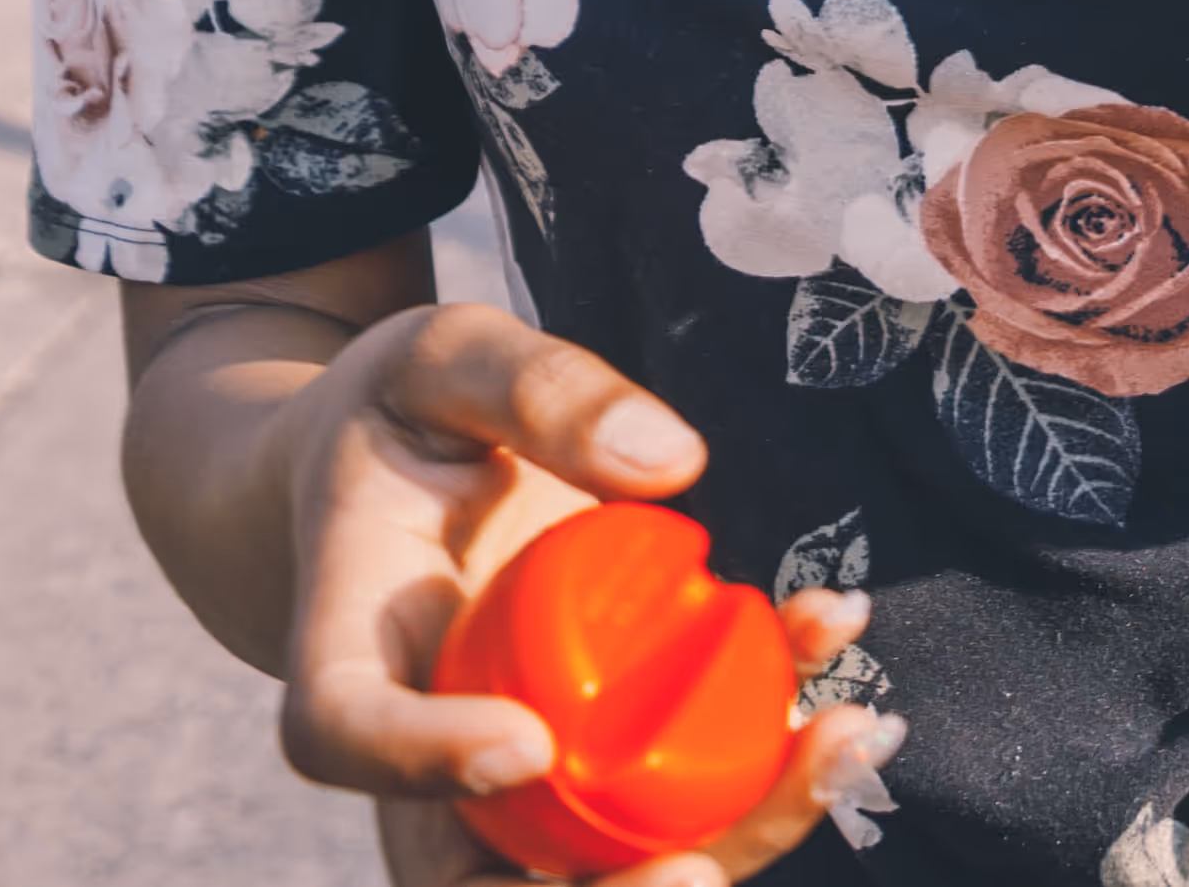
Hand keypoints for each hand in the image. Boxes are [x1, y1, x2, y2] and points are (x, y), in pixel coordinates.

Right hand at [255, 305, 884, 886]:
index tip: (527, 740)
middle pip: (473, 873)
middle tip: (698, 875)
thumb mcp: (447, 355)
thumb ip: (538, 387)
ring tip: (844, 743)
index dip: (423, 762)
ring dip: (727, 842)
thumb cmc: (404, 416)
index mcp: (348, 635)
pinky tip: (841, 668)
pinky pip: (673, 800)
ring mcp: (507, 771)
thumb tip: (669, 463)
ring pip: (592, 869)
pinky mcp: (590, 760)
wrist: (394, 473)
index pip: (344, 732)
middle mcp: (421, 737)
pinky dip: (769, 767)